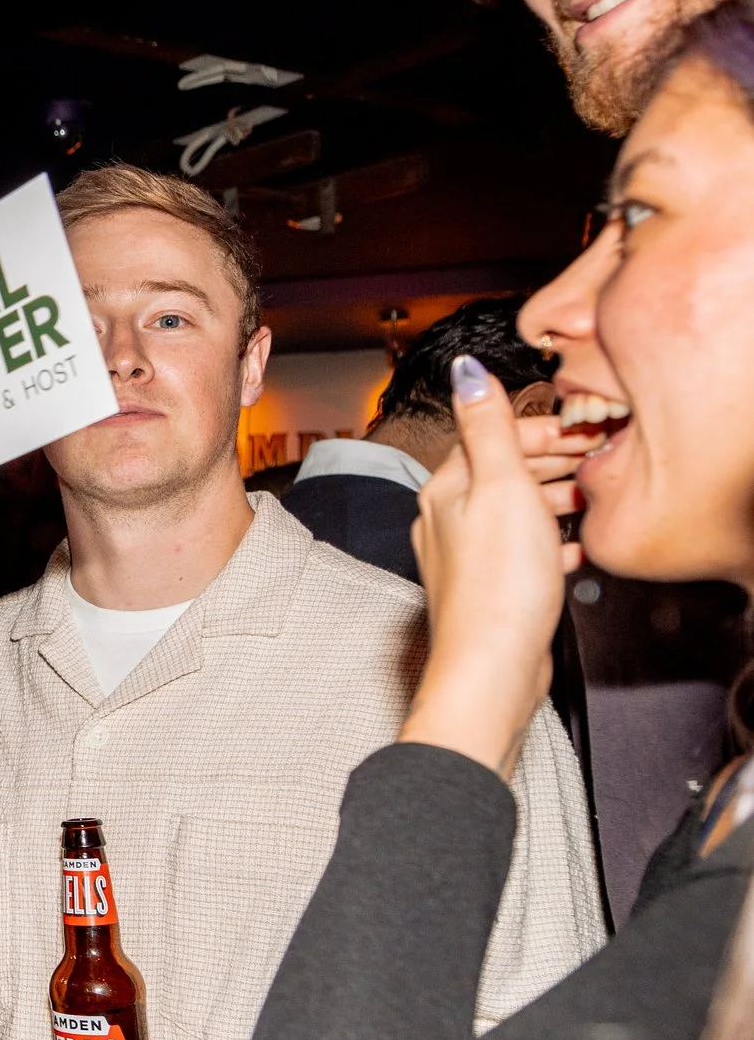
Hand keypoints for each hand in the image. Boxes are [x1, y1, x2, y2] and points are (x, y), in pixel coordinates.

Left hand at [403, 359, 596, 776]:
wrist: (492, 668)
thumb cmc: (497, 584)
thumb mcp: (499, 486)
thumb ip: (487, 428)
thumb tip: (466, 371)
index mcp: (444, 491)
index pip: (488, 438)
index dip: (538, 429)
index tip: (579, 430)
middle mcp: (446, 522)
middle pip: (501, 473)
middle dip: (549, 461)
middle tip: (593, 459)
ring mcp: (465, 558)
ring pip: (514, 513)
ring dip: (553, 500)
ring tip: (589, 498)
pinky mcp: (489, 591)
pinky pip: (521, 554)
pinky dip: (549, 544)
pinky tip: (572, 552)